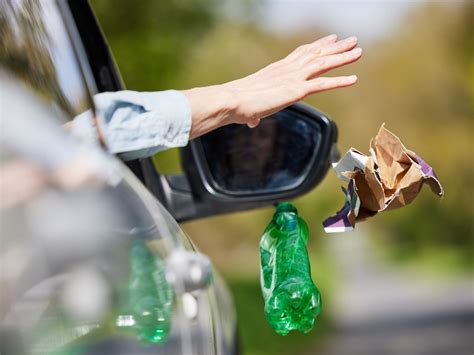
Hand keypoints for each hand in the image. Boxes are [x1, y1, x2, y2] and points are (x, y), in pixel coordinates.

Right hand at [183, 34, 361, 137]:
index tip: (330, 39)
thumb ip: (254, 113)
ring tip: (358, 51)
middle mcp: (287, 69)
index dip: (318, 46)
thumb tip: (251, 122)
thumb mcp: (249, 106)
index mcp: (277, 69)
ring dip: (342, 57)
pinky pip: (322, 84)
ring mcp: (293, 78)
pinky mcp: (295, 90)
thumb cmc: (236, 104)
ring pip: (323, 63)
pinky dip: (339, 81)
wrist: (232, 100)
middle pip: (316, 53)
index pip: (302, 53)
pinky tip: (353, 79)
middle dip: (335, 47)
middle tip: (351, 40)